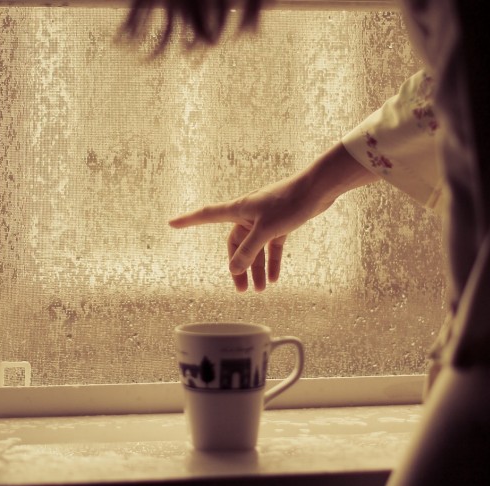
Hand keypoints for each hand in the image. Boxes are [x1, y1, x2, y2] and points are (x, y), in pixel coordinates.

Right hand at [168, 142, 376, 291]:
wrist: (318, 189)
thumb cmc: (290, 202)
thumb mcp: (266, 230)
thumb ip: (249, 251)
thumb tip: (234, 269)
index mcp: (238, 209)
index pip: (206, 215)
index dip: (188, 220)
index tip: (171, 223)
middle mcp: (248, 213)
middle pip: (236, 244)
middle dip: (238, 267)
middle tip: (241, 290)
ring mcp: (264, 218)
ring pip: (255, 248)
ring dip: (257, 269)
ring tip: (260, 290)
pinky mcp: (280, 223)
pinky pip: (271, 247)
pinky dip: (272, 262)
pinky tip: (273, 279)